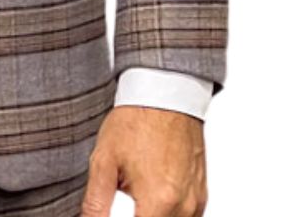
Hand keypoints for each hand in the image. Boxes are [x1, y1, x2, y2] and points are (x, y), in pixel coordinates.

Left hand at [81, 106, 206, 216]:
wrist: (165, 93)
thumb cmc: (136, 120)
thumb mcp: (104, 160)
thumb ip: (96, 203)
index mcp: (158, 200)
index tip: (113, 215)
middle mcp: (183, 206)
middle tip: (125, 199)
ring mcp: (196, 202)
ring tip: (137, 196)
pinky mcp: (201, 195)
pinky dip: (168, 214)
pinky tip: (152, 197)